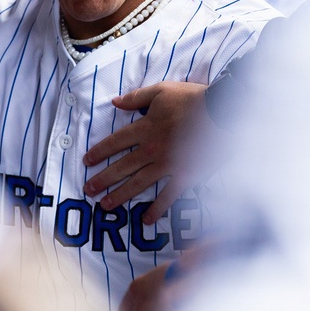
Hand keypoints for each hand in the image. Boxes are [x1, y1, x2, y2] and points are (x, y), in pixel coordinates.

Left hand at [83, 81, 225, 224]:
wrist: (222, 112)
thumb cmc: (193, 98)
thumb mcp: (162, 91)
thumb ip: (137, 97)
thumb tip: (115, 102)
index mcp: (145, 128)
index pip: (115, 142)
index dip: (100, 152)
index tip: (87, 161)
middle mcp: (152, 149)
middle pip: (122, 166)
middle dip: (103, 179)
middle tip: (88, 190)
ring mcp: (168, 165)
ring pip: (138, 183)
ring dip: (120, 195)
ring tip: (105, 206)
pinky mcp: (185, 175)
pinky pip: (168, 195)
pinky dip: (157, 209)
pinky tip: (146, 219)